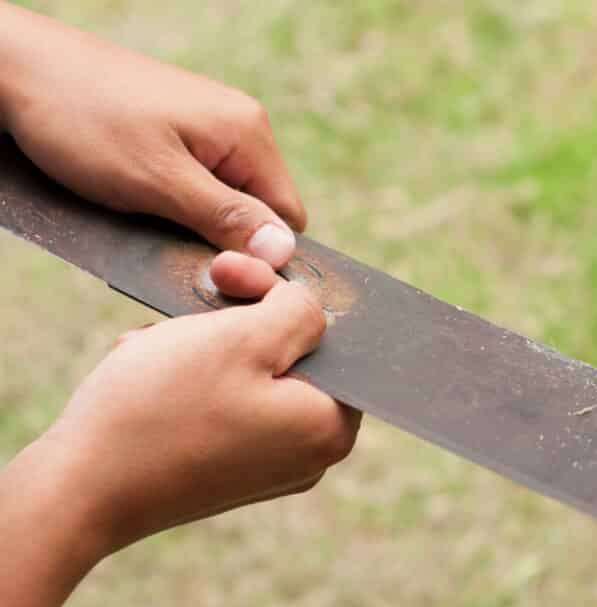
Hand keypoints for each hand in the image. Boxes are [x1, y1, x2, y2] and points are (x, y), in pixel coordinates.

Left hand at [0, 3, 303, 268]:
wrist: (17, 67)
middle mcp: (238, 127)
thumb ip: (225, 217)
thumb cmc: (83, 118)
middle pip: (257, 210)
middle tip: (170, 243)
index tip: (216, 267)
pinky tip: (137, 200)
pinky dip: (172, 203)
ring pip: (224, 201)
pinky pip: (196, 184)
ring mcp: (208, 128)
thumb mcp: (158, 181)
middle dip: (221, 238)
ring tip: (146, 218)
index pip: (288, 217)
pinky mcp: (178, 132)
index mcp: (248, 133)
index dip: (259, 253)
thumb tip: (284, 253)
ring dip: (192, 223)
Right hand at [47, 255, 357, 552]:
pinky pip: (224, 403)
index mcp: (330, 427)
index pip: (334, 337)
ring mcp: (269, 467)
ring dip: (204, 343)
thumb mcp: (240, 337)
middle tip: (189, 306)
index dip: (285, 297)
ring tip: (156, 344)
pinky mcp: (227, 470)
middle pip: (291, 354)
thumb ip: (297, 311)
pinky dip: (189, 377)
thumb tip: (311, 307)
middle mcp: (311, 454)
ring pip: (250, 372)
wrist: (76, 492)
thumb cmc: (160, 411)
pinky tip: (148, 368)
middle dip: (237, 319)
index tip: (236, 278)